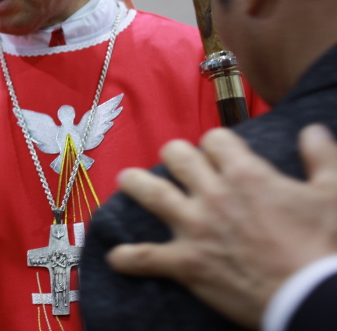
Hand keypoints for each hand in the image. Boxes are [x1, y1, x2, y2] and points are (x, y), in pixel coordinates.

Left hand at [106, 125, 336, 328]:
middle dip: (175, 155)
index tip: (217, 151)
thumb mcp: (333, 195)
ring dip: (135, 184)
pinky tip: (115, 257)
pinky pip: (146, 258)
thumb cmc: (325, 246)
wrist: (313, 297)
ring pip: (151, 194)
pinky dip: (128, 258)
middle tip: (175, 161)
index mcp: (246, 174)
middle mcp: (213, 195)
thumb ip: (322, 158)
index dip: (214, 143)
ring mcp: (195, 228)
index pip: (214, 140)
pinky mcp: (187, 263)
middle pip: (177, 157)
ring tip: (126, 180)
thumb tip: (311, 131)